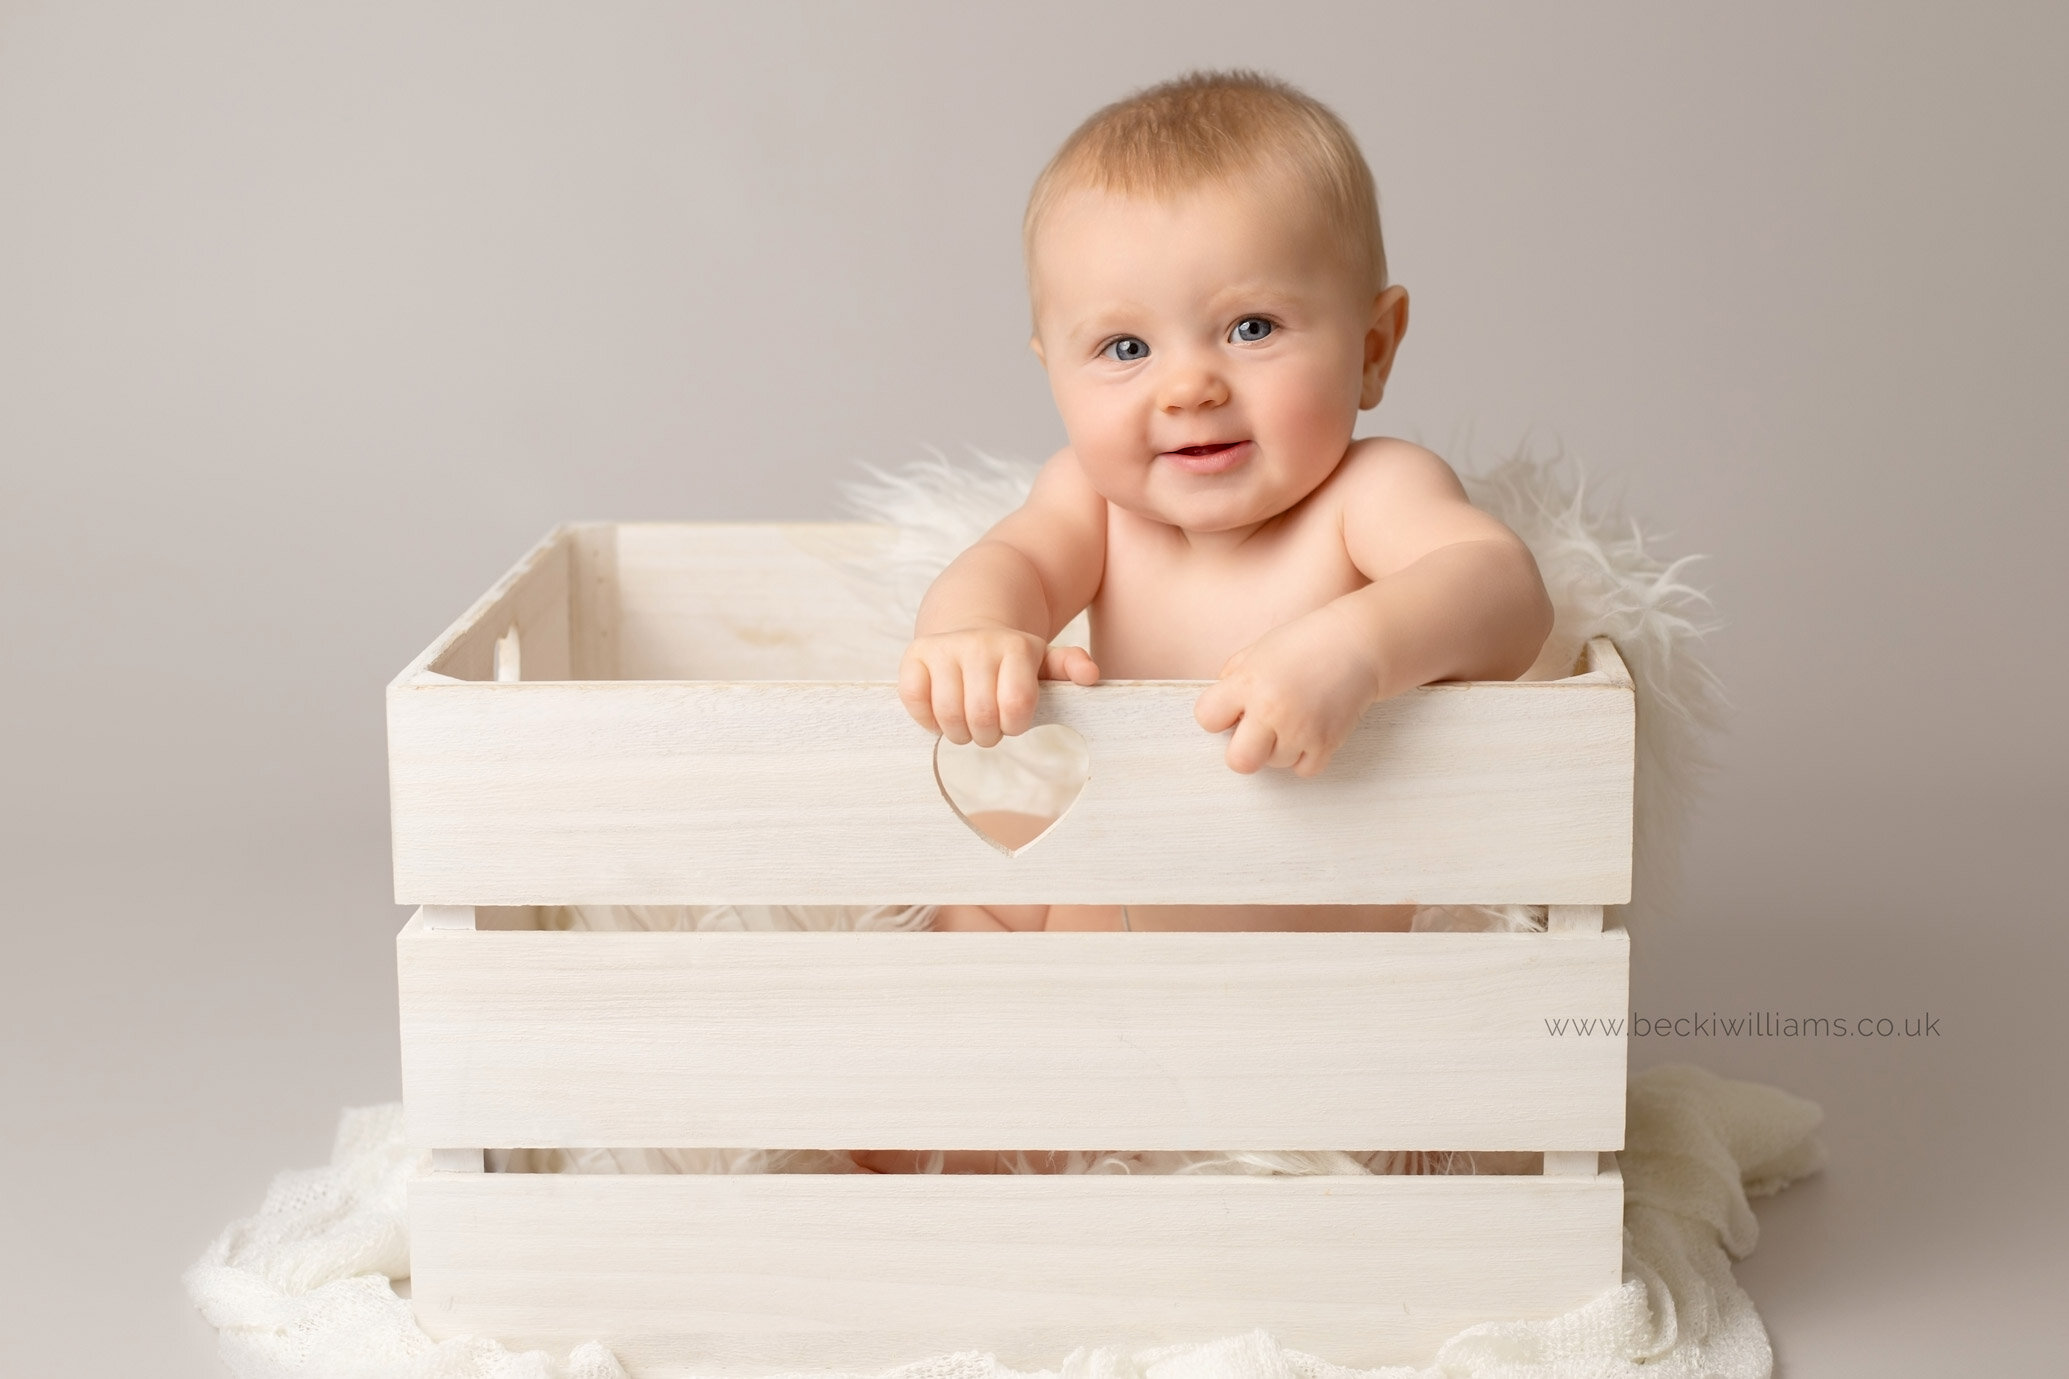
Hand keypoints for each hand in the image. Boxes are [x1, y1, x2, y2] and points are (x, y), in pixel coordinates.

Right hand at [899, 625, 1099, 745]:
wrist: (969, 619)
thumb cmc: (1010, 658)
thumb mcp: (1043, 660)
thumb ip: (1068, 666)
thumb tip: (1089, 675)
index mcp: (1016, 647)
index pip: (1016, 706)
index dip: (1014, 725)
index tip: (1014, 722)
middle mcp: (978, 643)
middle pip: (981, 716)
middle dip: (987, 735)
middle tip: (989, 729)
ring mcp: (944, 647)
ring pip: (947, 714)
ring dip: (958, 733)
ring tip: (966, 727)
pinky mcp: (914, 654)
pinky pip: (914, 700)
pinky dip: (927, 719)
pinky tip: (940, 716)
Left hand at [1193, 604, 1381, 775]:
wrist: (1357, 644)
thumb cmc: (1303, 644)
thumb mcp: (1257, 651)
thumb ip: (1232, 679)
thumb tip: (1220, 712)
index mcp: (1248, 683)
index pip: (1207, 719)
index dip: (1217, 716)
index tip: (1232, 710)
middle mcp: (1271, 709)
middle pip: (1238, 761)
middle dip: (1242, 750)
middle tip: (1255, 733)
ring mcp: (1300, 730)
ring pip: (1273, 764)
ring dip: (1278, 748)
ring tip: (1292, 719)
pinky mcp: (1327, 743)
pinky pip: (1304, 770)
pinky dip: (1305, 757)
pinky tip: (1309, 731)